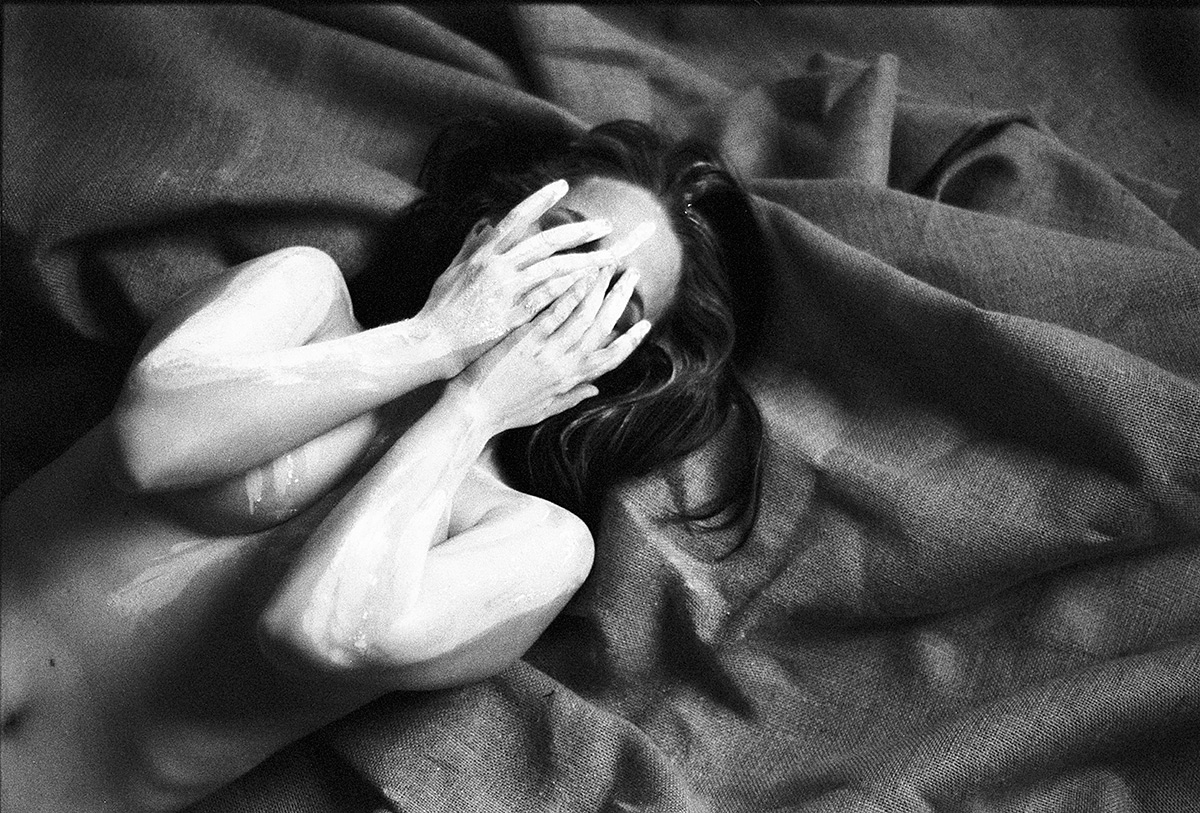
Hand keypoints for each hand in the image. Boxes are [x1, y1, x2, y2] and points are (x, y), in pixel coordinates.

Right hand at [418, 180, 622, 372]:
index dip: (540, 200)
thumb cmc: (439, 309)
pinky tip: (592, 286)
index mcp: (482, 254)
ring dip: (584, 262)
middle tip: (604, 225)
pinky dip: (570, 290)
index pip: (516, 218)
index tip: (561, 186)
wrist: (431, 343)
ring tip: (610, 257)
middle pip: (545, 242)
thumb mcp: (451, 272)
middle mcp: (496, 267)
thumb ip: (470, 247)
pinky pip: (547, 298)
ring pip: (553, 269)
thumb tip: (486, 226)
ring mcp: (505, 291)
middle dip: (578, 232)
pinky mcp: (512, 316)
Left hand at [447, 266, 651, 435]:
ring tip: (608, 264)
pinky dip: (569, 293)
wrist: (473, 413)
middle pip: (602, 327)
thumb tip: (595, 390)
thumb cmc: (504, 412)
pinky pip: (554, 313)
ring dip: (599, 287)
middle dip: (620, 299)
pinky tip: (579, 273)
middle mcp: (564, 365)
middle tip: (631, 275)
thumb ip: (571, 397)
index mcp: (570, 380)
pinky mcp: (526, 340)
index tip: (645, 324)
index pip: (611, 358)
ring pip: (583, 315)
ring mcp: (547, 351)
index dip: (631, 341)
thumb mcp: (544, 410)